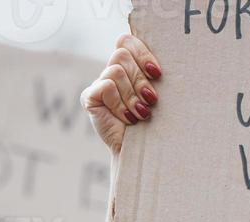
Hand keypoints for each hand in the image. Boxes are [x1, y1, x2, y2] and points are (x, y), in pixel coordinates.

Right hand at [82, 34, 162, 154]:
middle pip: (122, 54)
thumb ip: (154, 76)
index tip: (157, 74)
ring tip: (141, 113)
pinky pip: (106, 87)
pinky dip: (120, 104)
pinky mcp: (89, 97)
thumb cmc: (155, 124)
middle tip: (150, 100)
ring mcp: (98, 84)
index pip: (127, 41)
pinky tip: (128, 118)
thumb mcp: (157, 96)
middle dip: (140, 79)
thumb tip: (160, 65)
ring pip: (115, 70)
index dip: (142, 53)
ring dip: (132, 94)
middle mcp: (111, 72)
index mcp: (128, 67)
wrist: (142, 153)